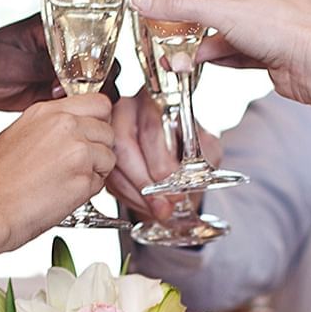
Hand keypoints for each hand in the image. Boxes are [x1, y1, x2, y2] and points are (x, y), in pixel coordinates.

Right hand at [0, 94, 115, 247]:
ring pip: (109, 156)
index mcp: (48, 112)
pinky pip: (100, 182)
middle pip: (108, 129)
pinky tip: (63, 194)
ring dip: (96, 170)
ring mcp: (78, 151)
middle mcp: (66, 126)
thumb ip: (49, 128)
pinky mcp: (84, 179)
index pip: (98, 103)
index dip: (99, 121)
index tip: (91, 134)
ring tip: (67, 181)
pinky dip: (88, 191)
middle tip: (79, 163)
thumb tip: (69, 131)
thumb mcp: (17, 135)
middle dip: (99, 147)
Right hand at [105, 91, 222, 219]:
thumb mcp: (206, 148)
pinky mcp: (104, 155)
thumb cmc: (190, 146)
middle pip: (124, 146)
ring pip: (113, 165)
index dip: (162, 165)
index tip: (175, 190)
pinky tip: (145, 205)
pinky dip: (128, 197)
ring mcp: (110, 133)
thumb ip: (199, 163)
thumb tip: (184, 185)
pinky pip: (109, 178)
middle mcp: (127, 111)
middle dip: (145, 183)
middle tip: (163, 206)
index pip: (151, 130)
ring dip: (136, 195)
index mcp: (156, 101)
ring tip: (157, 210)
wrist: (178, 153)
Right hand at [131, 0, 310, 108]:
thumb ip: (180, 7)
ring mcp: (271, 25)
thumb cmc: (288, 27)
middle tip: (163, 25)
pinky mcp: (270, 52)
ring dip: (199, 45)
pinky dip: (215, 57)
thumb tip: (145, 0)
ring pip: (225, 32)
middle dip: (191, 21)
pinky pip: (235, 51)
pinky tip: (193, 63)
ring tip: (174, 55)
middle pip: (219, 4)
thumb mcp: (223, 11)